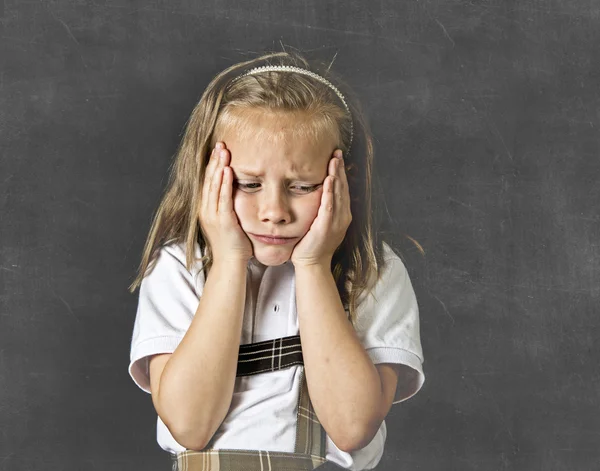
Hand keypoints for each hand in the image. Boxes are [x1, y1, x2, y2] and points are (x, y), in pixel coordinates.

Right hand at [198, 142, 252, 263]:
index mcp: (206, 209)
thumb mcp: (228, 221)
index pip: (208, 182)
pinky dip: (225, 183)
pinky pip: (223, 198)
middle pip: (209, 179)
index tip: (218, 150)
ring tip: (223, 151)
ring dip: (219, 167)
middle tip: (220, 143)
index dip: (212, 165)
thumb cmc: (233, 244)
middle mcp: (206, 210)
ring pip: (214, 186)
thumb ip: (228, 206)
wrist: (230, 263)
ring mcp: (212, 215)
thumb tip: (234, 193)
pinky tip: (228, 171)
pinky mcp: (222, 220)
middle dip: (214, 160)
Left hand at [290, 149, 351, 266]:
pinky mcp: (326, 227)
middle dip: (340, 169)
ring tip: (334, 160)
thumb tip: (313, 191)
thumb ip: (320, 208)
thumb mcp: (318, 222)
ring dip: (337, 176)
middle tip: (337, 152)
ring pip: (338, 194)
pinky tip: (329, 180)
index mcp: (341, 214)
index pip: (342, 189)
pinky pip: (329, 206)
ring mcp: (336, 222)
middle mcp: (342, 216)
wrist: (312, 264)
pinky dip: (330, 193)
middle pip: (342, 188)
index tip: (336, 157)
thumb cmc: (311, 243)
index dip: (340, 172)